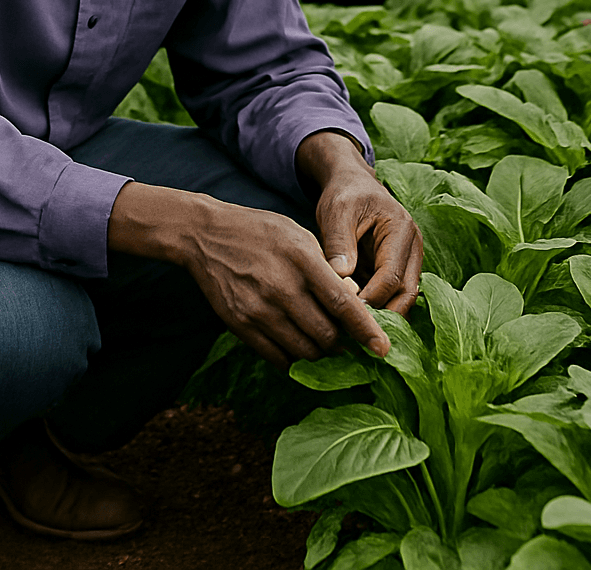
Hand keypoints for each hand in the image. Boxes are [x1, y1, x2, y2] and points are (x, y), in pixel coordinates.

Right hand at [183, 197, 392, 369]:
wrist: (207, 236)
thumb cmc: (261, 232)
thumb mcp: (299, 236)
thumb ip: (325, 268)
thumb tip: (352, 301)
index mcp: (302, 260)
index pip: (342, 304)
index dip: (366, 329)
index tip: (383, 348)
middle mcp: (282, 288)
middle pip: (326, 335)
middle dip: (343, 343)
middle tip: (349, 341)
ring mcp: (259, 310)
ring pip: (304, 351)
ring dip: (321, 353)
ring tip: (326, 344)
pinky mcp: (240, 326)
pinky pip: (277, 357)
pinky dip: (294, 358)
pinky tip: (299, 346)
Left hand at [297, 132, 422, 317]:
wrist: (352, 184)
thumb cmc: (345, 195)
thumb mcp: (337, 212)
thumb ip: (339, 243)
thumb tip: (341, 278)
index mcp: (401, 230)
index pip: (391, 277)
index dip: (371, 299)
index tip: (346, 312)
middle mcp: (412, 248)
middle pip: (406, 293)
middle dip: (384, 317)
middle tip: (354, 333)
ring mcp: (408, 260)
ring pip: (403, 299)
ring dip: (383, 316)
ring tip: (354, 332)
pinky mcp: (398, 269)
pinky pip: (393, 296)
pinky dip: (379, 309)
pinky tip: (357, 320)